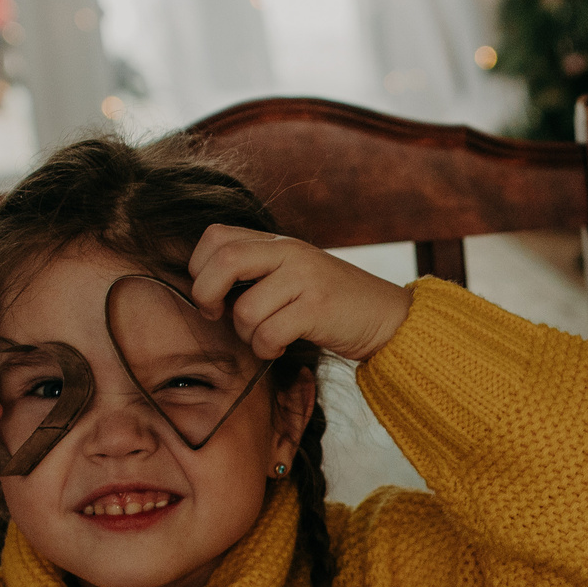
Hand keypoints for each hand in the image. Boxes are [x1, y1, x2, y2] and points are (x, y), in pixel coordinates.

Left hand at [187, 227, 412, 361]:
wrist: (388, 318)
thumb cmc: (333, 304)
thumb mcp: (293, 275)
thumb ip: (257, 272)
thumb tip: (205, 293)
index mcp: (278, 242)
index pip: (216, 237)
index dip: (199, 267)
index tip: (211, 295)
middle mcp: (290, 252)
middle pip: (222, 261)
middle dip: (206, 295)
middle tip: (217, 315)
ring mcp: (305, 278)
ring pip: (245, 310)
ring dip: (246, 336)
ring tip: (265, 338)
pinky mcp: (318, 308)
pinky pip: (269, 334)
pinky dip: (266, 350)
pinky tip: (280, 348)